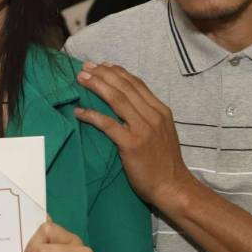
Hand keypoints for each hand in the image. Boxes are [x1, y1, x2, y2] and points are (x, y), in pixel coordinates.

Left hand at [73, 61, 197, 215]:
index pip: (137, 84)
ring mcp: (143, 129)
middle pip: (124, 87)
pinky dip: (92, 115)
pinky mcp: (132, 144)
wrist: (172, 186)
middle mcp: (153, 116)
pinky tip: (79, 111)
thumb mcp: (163, 132)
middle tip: (85, 67)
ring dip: (96, 86)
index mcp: (161, 111)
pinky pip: (108, 124)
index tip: (102, 65)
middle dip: (103, 74)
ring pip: (116, 100)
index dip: (117, 72)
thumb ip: (149, 116)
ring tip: (80, 79)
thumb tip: (129, 104)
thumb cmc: (165, 163)